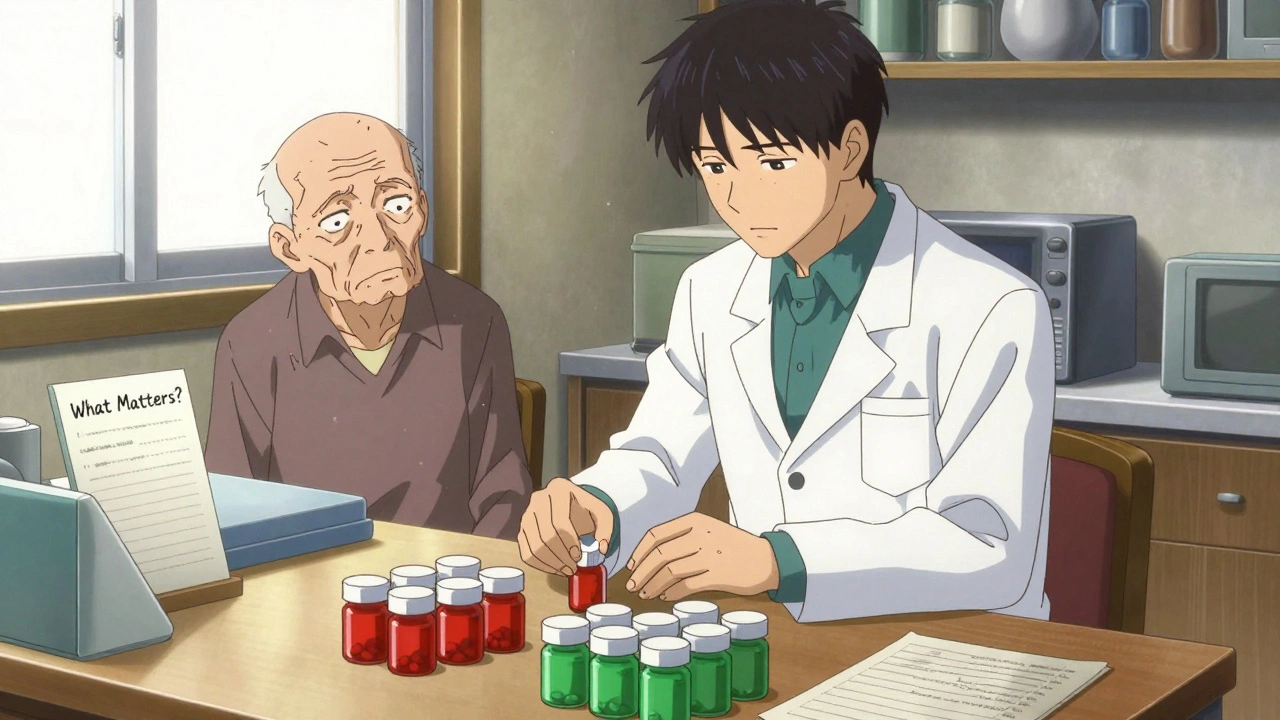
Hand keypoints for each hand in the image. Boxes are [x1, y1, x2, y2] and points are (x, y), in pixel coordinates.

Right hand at [518, 477, 615, 576]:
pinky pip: (525, 552)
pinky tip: (554, 568)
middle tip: (573, 568)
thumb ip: (605, 530)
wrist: (571, 506)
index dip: (568, 542)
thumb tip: (601, 549)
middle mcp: (539, 499)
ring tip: (566, 570)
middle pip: (545, 535)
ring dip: (550, 563)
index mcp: (559, 489)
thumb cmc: (586, 510)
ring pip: (533, 546)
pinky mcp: (522, 529)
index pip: (559, 521)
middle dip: (560, 556)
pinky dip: (540, 565)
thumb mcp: (602, 513)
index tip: (578, 556)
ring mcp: (527, 514)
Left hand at [625, 513, 779, 601]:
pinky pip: (686, 585)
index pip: (655, 534)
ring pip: (669, 571)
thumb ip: (682, 538)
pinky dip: (671, 592)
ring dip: (653, 585)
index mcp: (695, 520)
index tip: (631, 566)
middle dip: (641, 572)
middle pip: (659, 554)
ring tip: (646, 594)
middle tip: (633, 586)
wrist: (767, 559)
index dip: (638, 552)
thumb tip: (648, 557)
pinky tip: (665, 596)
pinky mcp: (718, 575)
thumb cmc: (733, 546)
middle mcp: (700, 535)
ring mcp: (709, 555)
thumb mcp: (708, 530)